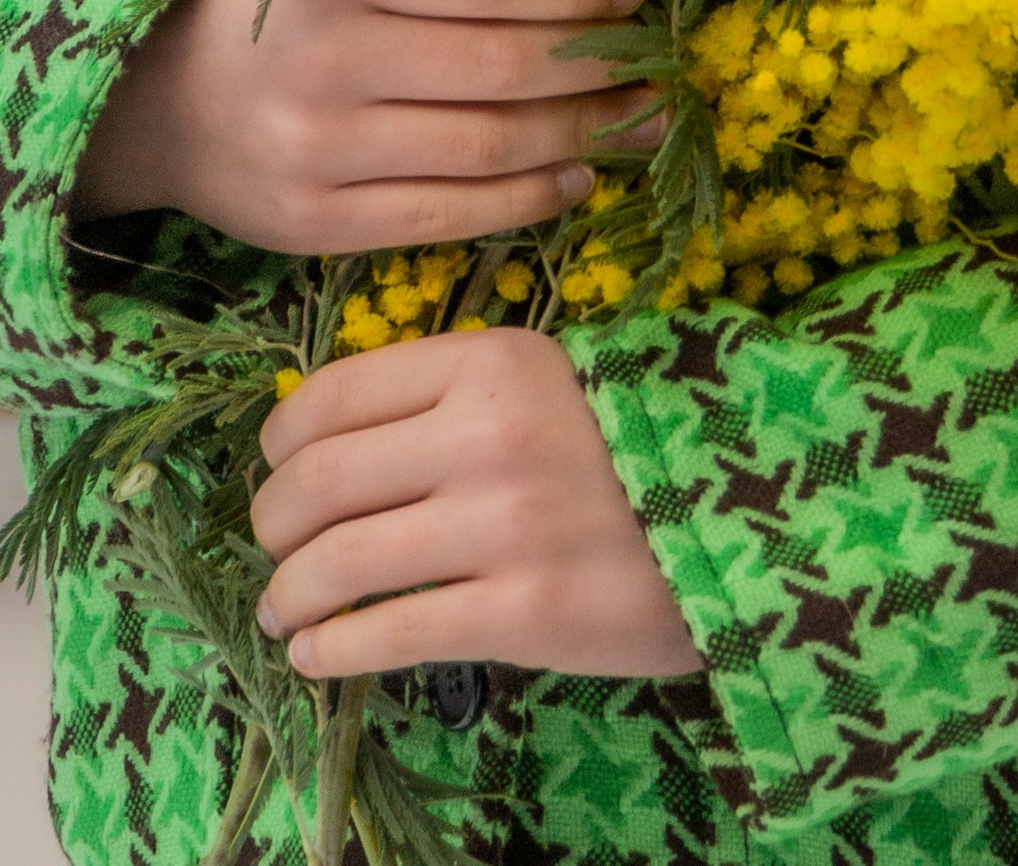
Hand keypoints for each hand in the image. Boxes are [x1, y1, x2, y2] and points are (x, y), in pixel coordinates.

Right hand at [70, 0, 662, 254]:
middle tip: (660, 66)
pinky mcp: (316, 225)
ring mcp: (321, 150)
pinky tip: (575, 179)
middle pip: (506, 72)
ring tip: (639, 124)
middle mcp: (331, 57)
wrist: (153, 97)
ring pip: (488, 150)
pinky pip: (448, 217)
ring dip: (582, 139)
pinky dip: (526, 202)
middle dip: (601, 71)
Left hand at [252, 326, 703, 679]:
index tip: (275, 470)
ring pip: (337, 561)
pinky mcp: (521, 610)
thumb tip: (328, 437)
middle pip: (318, 480)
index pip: (334, 393)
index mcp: (491, 361)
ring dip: (288, 594)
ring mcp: (503, 523)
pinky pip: (388, 633)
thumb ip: (453, 395)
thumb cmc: (633, 449)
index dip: (281, 440)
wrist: (746, 520)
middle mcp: (487, 432)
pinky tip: (317, 656)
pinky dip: (332, 649)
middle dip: (271, 524)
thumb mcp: (549, 382)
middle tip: (273, 548)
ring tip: (283, 612)